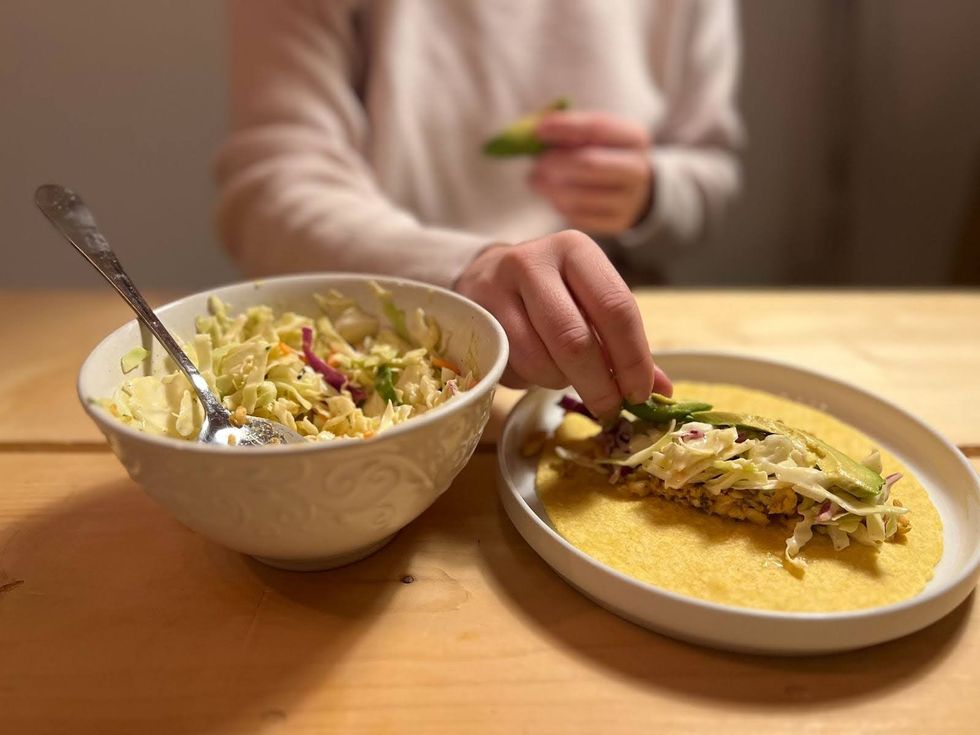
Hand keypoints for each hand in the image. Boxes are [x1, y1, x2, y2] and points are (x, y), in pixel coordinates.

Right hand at [455, 230, 671, 417]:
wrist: (483, 275)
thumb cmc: (550, 293)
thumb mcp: (589, 303)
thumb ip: (622, 343)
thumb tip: (661, 391)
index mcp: (577, 251)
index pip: (616, 308)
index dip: (632, 358)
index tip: (640, 393)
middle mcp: (536, 261)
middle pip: (575, 339)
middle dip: (599, 384)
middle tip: (610, 409)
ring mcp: (499, 287)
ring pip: (540, 359)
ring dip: (561, 383)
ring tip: (567, 378)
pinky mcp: (476, 316)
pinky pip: (512, 366)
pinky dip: (532, 380)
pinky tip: (536, 369)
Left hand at [529, 111, 653, 235]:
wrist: (634, 189)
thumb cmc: (605, 154)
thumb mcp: (597, 135)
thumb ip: (569, 130)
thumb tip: (535, 131)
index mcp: (635, 138)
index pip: (597, 128)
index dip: (565, 128)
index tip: (538, 130)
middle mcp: (637, 169)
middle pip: (590, 163)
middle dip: (556, 162)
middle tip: (536, 163)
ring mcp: (629, 200)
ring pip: (580, 195)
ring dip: (550, 188)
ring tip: (535, 180)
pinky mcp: (616, 223)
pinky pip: (578, 216)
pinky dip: (558, 205)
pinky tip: (551, 196)